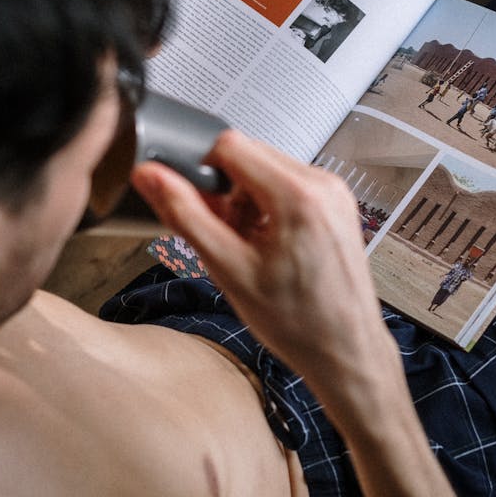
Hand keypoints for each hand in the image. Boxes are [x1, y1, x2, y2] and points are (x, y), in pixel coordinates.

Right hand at [131, 131, 394, 394]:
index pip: (229, 145)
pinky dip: (270, 208)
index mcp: (297, 195)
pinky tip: (271, 247)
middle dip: (227, 191)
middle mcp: (323, 184)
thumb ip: (185, 215)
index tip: (198, 208)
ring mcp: (335, 193)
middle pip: (250, 155)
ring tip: (251, 249)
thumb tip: (150, 176)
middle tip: (226, 238)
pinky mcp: (338, 204)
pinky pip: (291, 186)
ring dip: (247, 201)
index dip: (202, 173)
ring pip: (268, 170)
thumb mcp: (228, 269)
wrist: (345, 351)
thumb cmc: (297, 322)